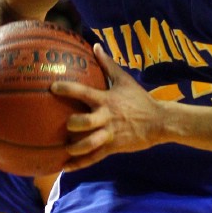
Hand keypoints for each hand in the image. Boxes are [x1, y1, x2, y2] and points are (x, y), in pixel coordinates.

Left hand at [50, 45, 161, 171]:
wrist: (159, 121)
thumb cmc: (139, 99)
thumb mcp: (125, 80)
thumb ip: (107, 64)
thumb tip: (95, 45)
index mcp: (106, 99)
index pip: (83, 92)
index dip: (67, 89)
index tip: (52, 87)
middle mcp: (106, 117)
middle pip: (85, 122)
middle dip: (72, 124)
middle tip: (64, 123)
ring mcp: (110, 134)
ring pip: (89, 144)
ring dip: (75, 147)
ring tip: (63, 148)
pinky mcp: (113, 147)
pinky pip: (94, 158)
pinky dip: (79, 163)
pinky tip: (64, 166)